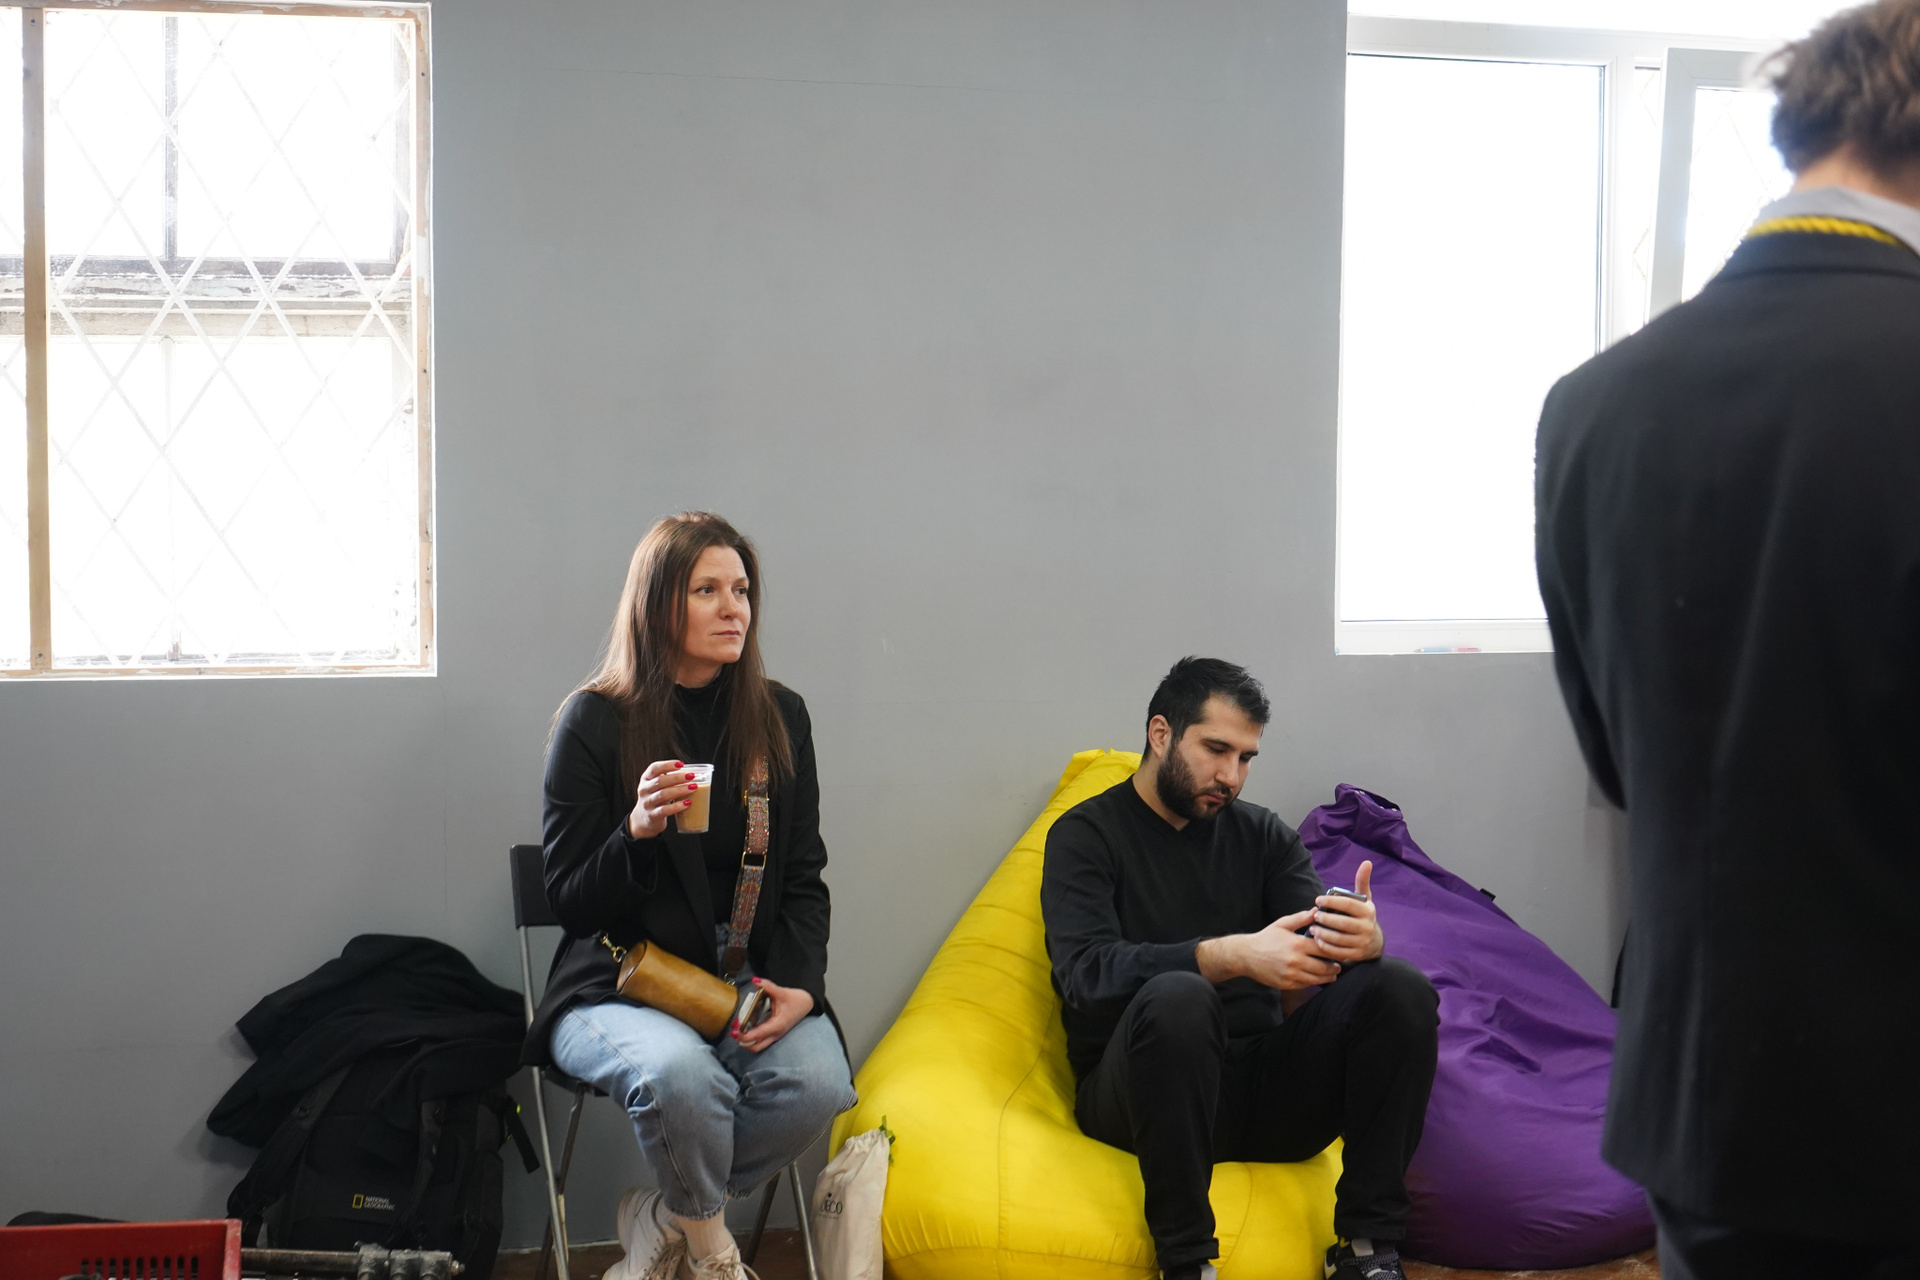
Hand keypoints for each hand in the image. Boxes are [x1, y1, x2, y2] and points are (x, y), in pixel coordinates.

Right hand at [628, 759, 699, 839]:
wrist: (644, 819)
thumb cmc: (656, 798)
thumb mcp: (657, 786)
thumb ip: (668, 779)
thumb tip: (691, 773)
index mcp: (646, 779)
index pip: (654, 768)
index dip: (667, 765)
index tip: (681, 764)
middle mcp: (644, 790)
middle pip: (660, 781)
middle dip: (677, 777)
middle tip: (691, 776)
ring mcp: (647, 803)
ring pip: (663, 794)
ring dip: (680, 790)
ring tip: (693, 787)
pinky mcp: (652, 816)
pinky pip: (665, 810)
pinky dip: (677, 806)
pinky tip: (687, 803)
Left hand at [733, 978, 812, 1052]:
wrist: (807, 1003)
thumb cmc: (795, 999)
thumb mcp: (781, 992)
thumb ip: (767, 986)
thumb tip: (754, 980)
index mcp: (776, 1025)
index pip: (756, 1036)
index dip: (743, 1036)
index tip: (734, 1030)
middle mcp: (775, 1034)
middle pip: (755, 1048)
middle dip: (742, 1042)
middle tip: (734, 1031)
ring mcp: (775, 1035)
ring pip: (757, 1046)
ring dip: (746, 1041)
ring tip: (738, 1029)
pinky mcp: (774, 1033)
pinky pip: (760, 1040)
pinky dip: (751, 1037)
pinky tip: (746, 1026)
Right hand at [1197, 912, 1340, 990]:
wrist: (1246, 955)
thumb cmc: (1266, 938)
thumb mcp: (1282, 924)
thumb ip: (1301, 918)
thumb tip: (1316, 911)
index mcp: (1297, 944)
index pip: (1324, 948)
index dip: (1334, 950)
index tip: (1339, 950)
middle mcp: (1296, 960)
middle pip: (1324, 967)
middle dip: (1334, 967)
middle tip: (1339, 966)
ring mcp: (1291, 974)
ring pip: (1317, 979)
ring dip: (1327, 977)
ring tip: (1332, 974)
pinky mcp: (1287, 984)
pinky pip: (1305, 985)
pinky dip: (1313, 982)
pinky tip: (1317, 978)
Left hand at [1306, 860, 1384, 963]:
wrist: (1373, 943)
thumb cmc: (1362, 916)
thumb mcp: (1364, 900)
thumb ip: (1362, 882)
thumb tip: (1366, 862)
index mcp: (1368, 911)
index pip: (1347, 904)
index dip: (1331, 902)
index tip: (1317, 900)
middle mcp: (1367, 927)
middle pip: (1342, 923)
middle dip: (1325, 919)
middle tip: (1314, 915)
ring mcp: (1362, 942)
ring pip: (1339, 938)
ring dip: (1323, 933)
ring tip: (1313, 928)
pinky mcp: (1356, 954)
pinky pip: (1338, 951)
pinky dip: (1326, 946)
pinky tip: (1318, 940)